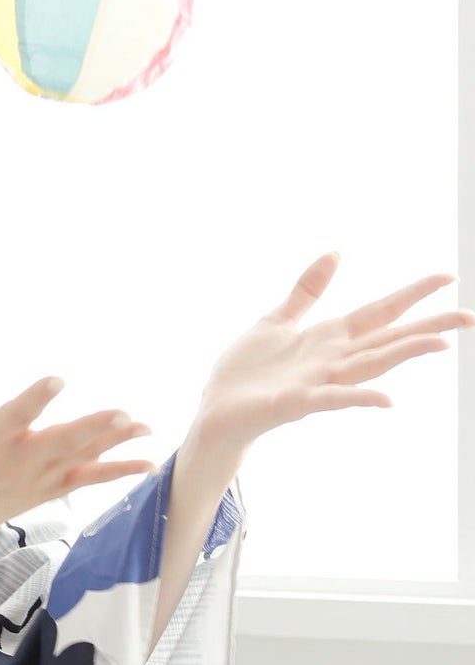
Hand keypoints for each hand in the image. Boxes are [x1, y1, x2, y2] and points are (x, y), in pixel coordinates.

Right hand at [0, 344, 154, 555]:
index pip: (17, 415)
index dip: (36, 399)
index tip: (57, 381)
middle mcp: (21, 457)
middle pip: (62, 440)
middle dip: (93, 428)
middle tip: (123, 414)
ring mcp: (40, 475)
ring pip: (82, 456)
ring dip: (115, 443)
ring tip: (144, 427)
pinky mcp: (52, 487)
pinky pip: (90, 479)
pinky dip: (119, 472)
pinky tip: (148, 464)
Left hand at [194, 253, 474, 450]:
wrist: (215, 412)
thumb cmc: (244, 373)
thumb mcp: (276, 320)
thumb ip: (306, 291)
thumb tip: (336, 252)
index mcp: (328, 338)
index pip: (379, 312)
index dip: (411, 294)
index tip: (448, 277)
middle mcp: (331, 360)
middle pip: (386, 339)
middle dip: (427, 327)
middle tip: (469, 316)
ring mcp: (317, 382)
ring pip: (368, 365)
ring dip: (402, 354)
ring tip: (440, 344)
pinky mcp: (295, 403)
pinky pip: (332, 399)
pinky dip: (359, 398)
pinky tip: (387, 399)